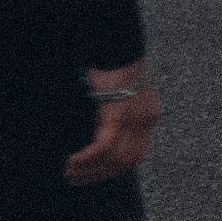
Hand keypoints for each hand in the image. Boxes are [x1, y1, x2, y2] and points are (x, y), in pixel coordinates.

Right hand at [64, 61, 159, 186]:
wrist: (114, 42)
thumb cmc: (112, 61)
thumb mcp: (120, 89)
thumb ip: (117, 109)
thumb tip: (100, 128)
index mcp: (151, 113)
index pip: (136, 153)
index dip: (114, 168)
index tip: (94, 174)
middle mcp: (147, 119)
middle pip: (127, 161)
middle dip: (100, 174)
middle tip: (76, 178)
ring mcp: (135, 118)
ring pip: (114, 158)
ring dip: (90, 169)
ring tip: (70, 173)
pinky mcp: (118, 114)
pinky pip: (104, 146)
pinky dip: (88, 157)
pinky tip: (73, 161)